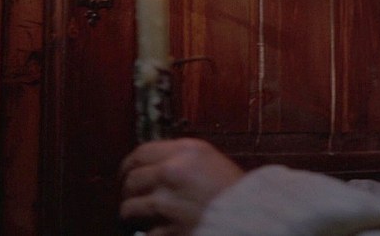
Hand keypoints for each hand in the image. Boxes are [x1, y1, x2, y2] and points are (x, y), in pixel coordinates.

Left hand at [119, 138, 244, 234]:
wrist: (254, 217)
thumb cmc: (236, 191)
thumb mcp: (211, 160)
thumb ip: (181, 158)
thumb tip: (151, 165)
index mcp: (185, 151)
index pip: (140, 153)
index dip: (128, 165)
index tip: (125, 173)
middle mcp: (173, 173)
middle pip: (131, 180)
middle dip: (127, 191)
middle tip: (131, 198)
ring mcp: (168, 203)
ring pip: (130, 208)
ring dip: (131, 215)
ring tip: (138, 218)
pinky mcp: (169, 230)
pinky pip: (145, 233)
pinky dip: (147, 234)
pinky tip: (155, 231)